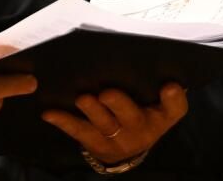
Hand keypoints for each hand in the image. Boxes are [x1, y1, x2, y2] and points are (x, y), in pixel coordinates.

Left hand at [42, 83, 187, 165]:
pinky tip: (48, 113)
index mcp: (160, 116)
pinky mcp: (94, 143)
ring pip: (104, 125)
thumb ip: (163, 90)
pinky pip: (78, 132)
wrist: (129, 146)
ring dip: (92, 111)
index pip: (174, 108)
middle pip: (132, 116)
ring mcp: (116, 138)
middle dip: (119, 104)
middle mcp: (140, 129)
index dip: (172, 98)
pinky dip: (63, 121)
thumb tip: (163, 76)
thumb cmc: (144, 113)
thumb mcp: (159, 105)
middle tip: (107, 92)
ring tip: (82, 99)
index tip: (169, 86)